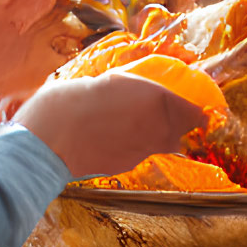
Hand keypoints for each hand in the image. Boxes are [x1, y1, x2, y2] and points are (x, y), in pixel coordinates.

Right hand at [11, 72, 205, 177]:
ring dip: (160, 135)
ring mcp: (143, 151)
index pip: (195, 112)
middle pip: (183, 132)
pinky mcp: (126, 165)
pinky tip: (117, 136)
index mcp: (158, 101)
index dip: (198, 111)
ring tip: (140, 123)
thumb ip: (137, 88)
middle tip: (172, 114)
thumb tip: (146, 91)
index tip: (197, 107)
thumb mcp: (111, 80)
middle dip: (181, 124)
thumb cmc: (73, 100)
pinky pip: (141, 153)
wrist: (48, 139)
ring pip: (164, 144)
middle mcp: (157, 130)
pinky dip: (136, 145)